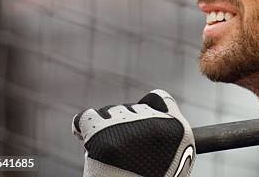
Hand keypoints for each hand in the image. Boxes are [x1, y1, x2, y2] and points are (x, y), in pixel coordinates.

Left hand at [72, 89, 194, 176]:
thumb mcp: (173, 159)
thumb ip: (167, 132)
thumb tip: (148, 104)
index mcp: (175, 127)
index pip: (159, 99)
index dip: (150, 110)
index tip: (143, 127)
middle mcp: (153, 121)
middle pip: (132, 107)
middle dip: (127, 123)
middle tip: (125, 151)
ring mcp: (126, 126)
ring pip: (110, 111)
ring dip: (106, 126)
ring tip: (109, 151)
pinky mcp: (101, 134)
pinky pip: (87, 117)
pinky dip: (84, 124)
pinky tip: (83, 134)